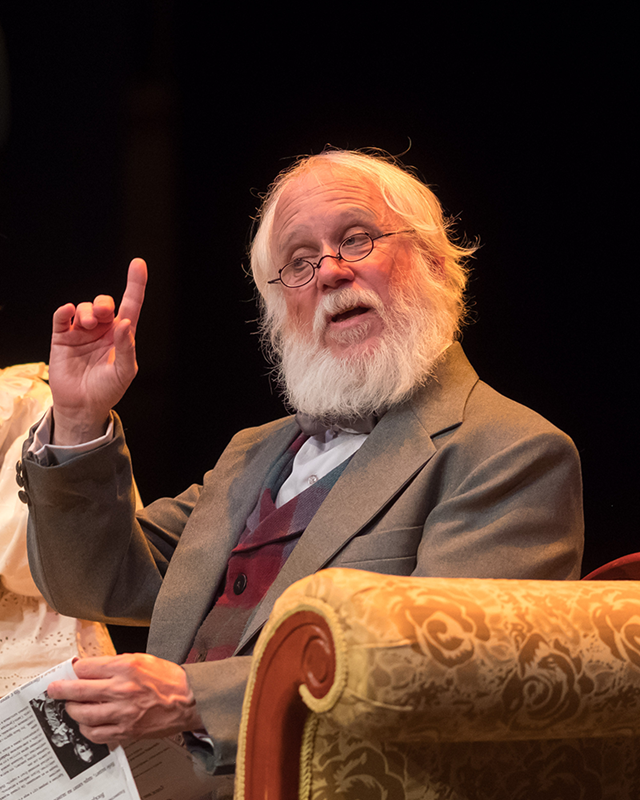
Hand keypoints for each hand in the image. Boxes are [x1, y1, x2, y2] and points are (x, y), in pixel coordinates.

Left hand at [47, 653, 202, 745]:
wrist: (189, 700)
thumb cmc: (168, 679)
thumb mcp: (142, 659)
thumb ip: (114, 663)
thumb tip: (91, 667)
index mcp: (126, 667)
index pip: (86, 668)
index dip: (75, 669)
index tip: (71, 671)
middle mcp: (121, 689)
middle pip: (78, 690)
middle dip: (60, 690)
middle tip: (53, 690)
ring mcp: (122, 712)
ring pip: (83, 714)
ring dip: (73, 710)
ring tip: (72, 707)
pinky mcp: (126, 730)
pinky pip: (96, 734)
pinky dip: (87, 729)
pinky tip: (88, 724)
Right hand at [49, 258, 147, 444]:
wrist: (82, 406)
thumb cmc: (107, 390)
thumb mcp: (125, 371)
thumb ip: (126, 347)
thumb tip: (123, 323)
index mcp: (121, 335)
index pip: (131, 304)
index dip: (135, 284)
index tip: (138, 264)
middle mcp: (102, 330)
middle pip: (105, 303)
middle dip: (104, 303)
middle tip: (104, 315)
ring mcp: (81, 332)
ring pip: (84, 307)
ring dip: (87, 310)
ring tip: (87, 325)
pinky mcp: (62, 337)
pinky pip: (61, 317)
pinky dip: (64, 311)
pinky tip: (68, 313)